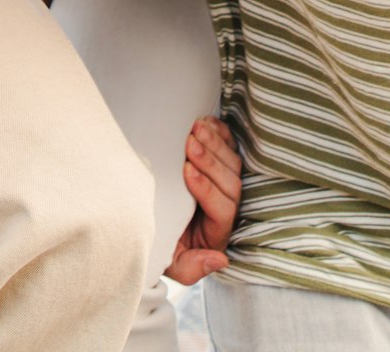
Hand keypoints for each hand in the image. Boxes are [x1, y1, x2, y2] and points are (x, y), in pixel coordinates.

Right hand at [164, 116, 241, 284]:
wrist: (157, 225)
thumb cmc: (162, 245)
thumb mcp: (171, 264)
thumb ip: (191, 269)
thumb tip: (221, 259)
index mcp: (217, 232)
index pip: (222, 209)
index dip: (207, 189)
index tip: (186, 171)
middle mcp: (226, 208)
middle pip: (230, 182)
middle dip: (210, 161)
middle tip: (190, 142)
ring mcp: (226, 185)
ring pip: (232, 162)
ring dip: (215, 143)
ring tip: (196, 127)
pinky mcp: (222, 167)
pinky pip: (230, 147)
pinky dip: (221, 133)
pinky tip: (207, 121)